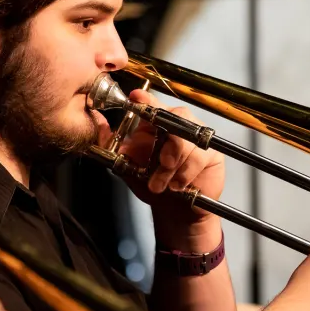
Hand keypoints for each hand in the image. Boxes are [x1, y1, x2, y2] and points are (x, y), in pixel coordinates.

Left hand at [102, 88, 225, 250]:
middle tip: (163, 163)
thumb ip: (113, 147)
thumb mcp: (127, 167)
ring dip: (174, 166)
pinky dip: (186, 172)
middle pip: (177, 118)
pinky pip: (201, 155)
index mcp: (155, 125)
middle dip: (169, 143)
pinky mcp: (211, 152)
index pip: (151, 106)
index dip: (146, 100)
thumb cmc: (153, 186)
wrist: (175, 211)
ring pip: (188, 140)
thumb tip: (98, 127)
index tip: (136, 98)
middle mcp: (177, 125)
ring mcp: (196, 137)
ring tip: (164, 185)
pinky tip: (178, 184)